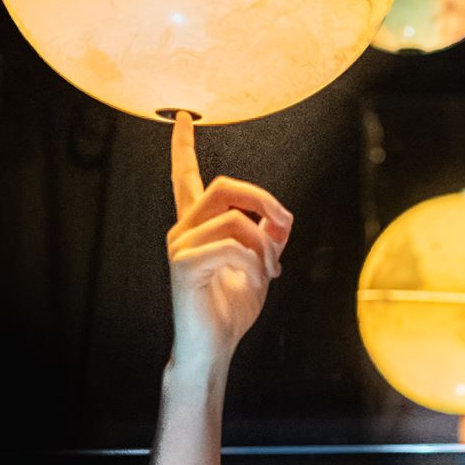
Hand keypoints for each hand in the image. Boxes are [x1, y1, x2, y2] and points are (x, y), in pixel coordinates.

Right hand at [165, 112, 293, 369]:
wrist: (213, 347)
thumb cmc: (232, 308)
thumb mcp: (261, 265)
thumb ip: (269, 236)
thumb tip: (280, 215)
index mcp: (197, 226)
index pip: (186, 177)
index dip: (184, 147)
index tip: (182, 117)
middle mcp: (182, 229)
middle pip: (226, 186)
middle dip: (265, 201)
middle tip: (285, 229)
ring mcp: (179, 245)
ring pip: (237, 220)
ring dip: (266, 246)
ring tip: (269, 272)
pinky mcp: (183, 264)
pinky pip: (234, 246)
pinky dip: (256, 263)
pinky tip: (255, 281)